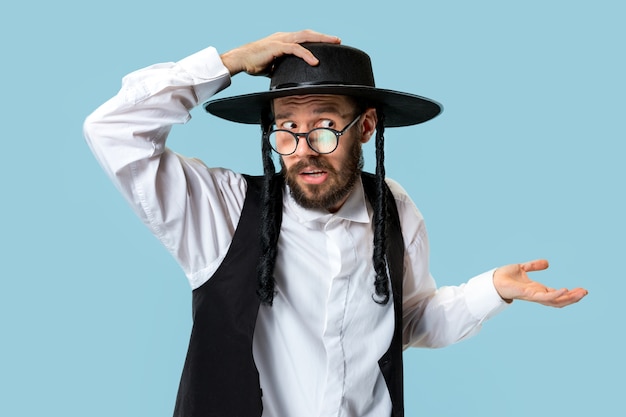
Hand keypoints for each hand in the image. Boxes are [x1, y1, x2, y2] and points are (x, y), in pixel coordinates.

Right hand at [220, 30, 340, 75]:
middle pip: (308, 34)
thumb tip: (291, 78)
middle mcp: (284, 37)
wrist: (240, 60)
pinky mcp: (277, 46)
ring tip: (333, 45)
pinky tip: (315, 61)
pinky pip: (295, 49)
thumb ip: (283, 68)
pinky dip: (307, 54)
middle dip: (324, 37)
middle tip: (338, 41)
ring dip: (320, 41)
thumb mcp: (274, 66)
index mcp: (284, 40)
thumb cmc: (254, 63)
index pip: (304, 38)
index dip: (317, 40)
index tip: (330, 44)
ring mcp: (280, 40)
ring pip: (305, 37)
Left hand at [493, 259, 587, 307]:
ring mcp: (534, 296)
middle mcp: (537, 294)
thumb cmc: (504, 277)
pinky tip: (565, 290)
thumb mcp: (522, 268)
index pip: (557, 294)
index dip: (569, 293)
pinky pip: (545, 296)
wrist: (492, 280)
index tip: (581, 289)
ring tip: (581, 293)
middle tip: (585, 292)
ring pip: (555, 301)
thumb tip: (547, 263)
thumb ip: (534, 266)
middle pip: (559, 300)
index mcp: (537, 289)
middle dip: (573, 298)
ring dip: (569, 298)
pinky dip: (556, 294)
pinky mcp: (528, 294)